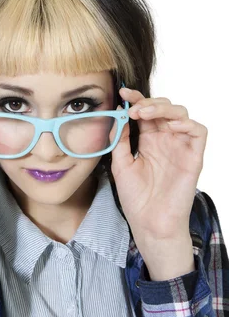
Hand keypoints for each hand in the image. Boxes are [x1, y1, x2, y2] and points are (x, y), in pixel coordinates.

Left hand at [109, 87, 207, 245]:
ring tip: (145, 114)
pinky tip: (171, 125)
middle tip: (133, 108)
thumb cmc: (136, 198)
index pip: (145, 112)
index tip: (123, 93)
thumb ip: (119, 140)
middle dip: (148, 102)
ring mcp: (180, 147)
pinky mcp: (193, 157)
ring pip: (181, 114)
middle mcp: (165, 140)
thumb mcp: (120, 164)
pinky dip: (187, 123)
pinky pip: (198, 132)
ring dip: (163, 109)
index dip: (136, 99)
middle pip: (163, 108)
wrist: (149, 224)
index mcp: (148, 140)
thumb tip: (117, 115)